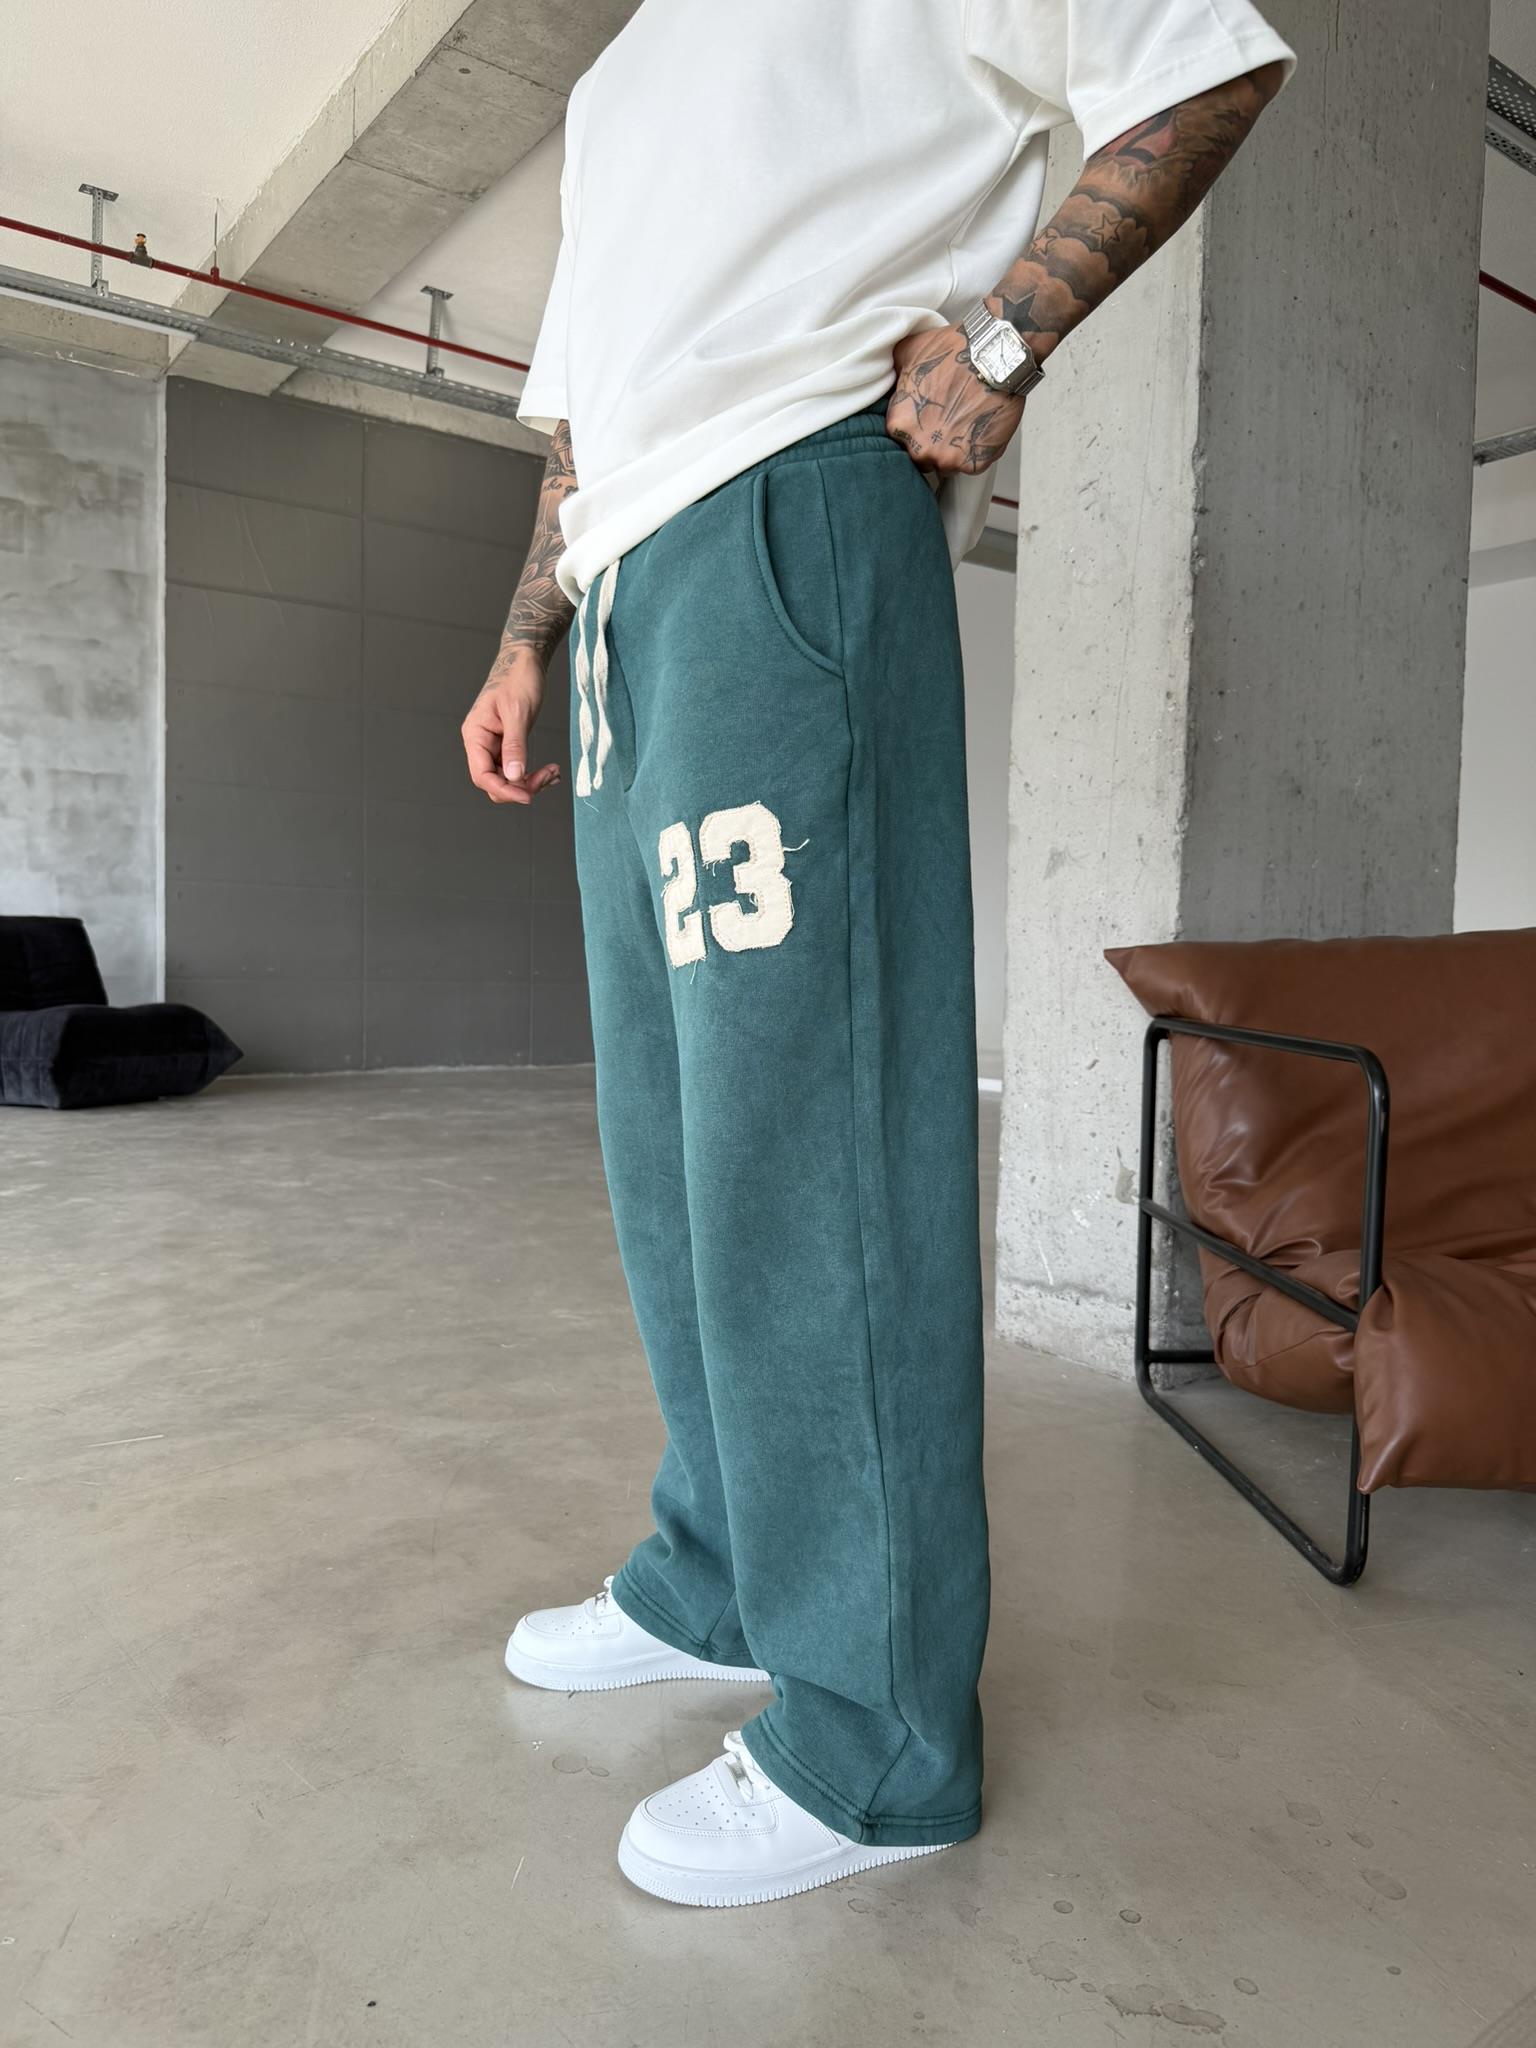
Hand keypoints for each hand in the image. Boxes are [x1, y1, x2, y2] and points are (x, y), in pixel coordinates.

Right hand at [461, 649, 562, 806]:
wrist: (525, 660)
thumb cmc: (518, 678)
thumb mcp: (518, 712)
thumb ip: (515, 745)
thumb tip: (513, 776)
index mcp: (475, 734)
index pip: (481, 775)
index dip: (504, 789)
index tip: (528, 796)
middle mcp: (481, 743)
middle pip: (494, 782)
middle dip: (520, 787)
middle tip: (548, 776)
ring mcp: (494, 746)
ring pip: (507, 779)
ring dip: (530, 782)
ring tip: (553, 773)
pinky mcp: (508, 745)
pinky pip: (516, 769)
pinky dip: (533, 774)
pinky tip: (551, 772)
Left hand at [885, 323, 1023, 475]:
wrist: (994, 356)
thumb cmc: (954, 352)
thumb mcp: (910, 351)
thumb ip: (896, 370)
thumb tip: (889, 371)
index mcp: (900, 426)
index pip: (900, 441)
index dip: (915, 429)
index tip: (926, 418)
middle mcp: (921, 448)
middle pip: (922, 458)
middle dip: (932, 443)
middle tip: (947, 421)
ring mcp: (949, 458)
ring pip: (946, 465)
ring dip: (953, 451)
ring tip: (965, 424)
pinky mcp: (975, 463)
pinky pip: (971, 466)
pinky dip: (975, 452)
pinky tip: (979, 429)